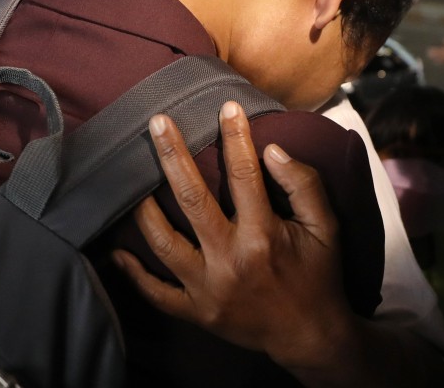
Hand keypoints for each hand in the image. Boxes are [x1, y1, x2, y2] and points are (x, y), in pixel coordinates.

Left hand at [113, 101, 352, 376]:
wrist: (309, 336)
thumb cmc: (317, 275)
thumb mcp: (326, 228)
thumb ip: (304, 185)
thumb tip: (272, 150)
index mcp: (264, 235)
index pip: (244, 175)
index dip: (235, 137)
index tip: (226, 107)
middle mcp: (230, 260)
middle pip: (191, 199)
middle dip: (172, 155)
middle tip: (158, 122)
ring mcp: (208, 288)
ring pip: (163, 243)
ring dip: (144, 209)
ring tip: (130, 178)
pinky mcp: (196, 312)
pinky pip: (156, 293)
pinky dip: (134, 273)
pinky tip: (117, 250)